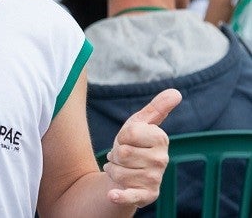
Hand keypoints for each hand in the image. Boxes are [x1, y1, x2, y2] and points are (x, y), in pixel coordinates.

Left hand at [102, 88, 182, 206]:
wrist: (126, 172)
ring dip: (113, 169)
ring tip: (121, 168)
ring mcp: (154, 179)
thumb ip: (157, 107)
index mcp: (161, 139)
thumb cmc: (133, 144)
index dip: (122, 136)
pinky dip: (120, 196)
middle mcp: (162, 160)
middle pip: (122, 153)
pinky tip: (112, 194)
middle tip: (123, 156)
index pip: (129, 133)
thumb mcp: (141, 123)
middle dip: (115, 154)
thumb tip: (176, 92)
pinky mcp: (146, 196)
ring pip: (118, 171)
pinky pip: (130, 195)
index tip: (127, 139)